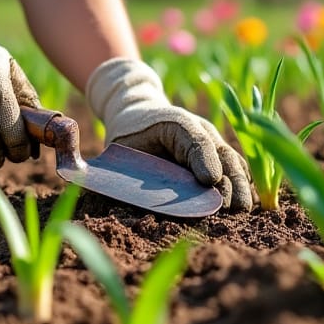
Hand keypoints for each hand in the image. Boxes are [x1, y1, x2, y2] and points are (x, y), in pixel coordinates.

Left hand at [86, 57, 253, 211]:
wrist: (141, 113)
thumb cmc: (128, 134)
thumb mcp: (113, 145)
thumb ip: (99, 163)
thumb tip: (77, 177)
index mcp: (173, 123)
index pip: (194, 139)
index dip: (204, 160)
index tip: (210, 181)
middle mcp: (199, 130)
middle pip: (222, 153)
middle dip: (228, 181)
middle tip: (231, 207)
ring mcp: (213, 142)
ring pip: (234, 161)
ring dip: (241, 185)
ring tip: (244, 209)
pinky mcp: (219, 155)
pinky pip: (235, 168)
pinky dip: (242, 184)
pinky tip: (246, 204)